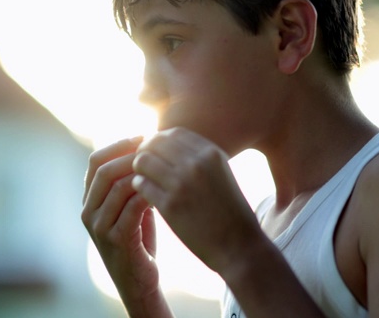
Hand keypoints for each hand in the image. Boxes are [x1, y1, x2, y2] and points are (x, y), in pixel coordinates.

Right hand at [82, 137, 167, 315]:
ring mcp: (99, 227)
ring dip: (144, 172)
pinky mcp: (116, 239)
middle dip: (131, 154)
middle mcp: (88, 211)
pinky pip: (132, 208)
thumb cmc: (138, 237)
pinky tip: (166, 188)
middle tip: (156, 146)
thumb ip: (131, 181)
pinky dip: (150, 194)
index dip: (119, 144)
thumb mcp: (131, 205)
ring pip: (118, 186)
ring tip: (165, 165)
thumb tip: (146, 146)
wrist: (139, 278)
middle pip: (103, 169)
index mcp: (89, 199)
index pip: (96, 160)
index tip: (144, 135)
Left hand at [132, 127, 262, 274]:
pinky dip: (140, 187)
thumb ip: (200, 157)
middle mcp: (196, 163)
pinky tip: (147, 195)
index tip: (157, 151)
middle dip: (146, 152)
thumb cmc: (230, 211)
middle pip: (155, 143)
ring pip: (143, 162)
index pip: (174, 133)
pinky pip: (141, 185)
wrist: (239, 246)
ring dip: (140, 170)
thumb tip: (170, 144)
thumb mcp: (222, 174)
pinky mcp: (170, 206)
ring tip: (145, 180)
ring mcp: (182, 184)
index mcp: (211, 153)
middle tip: (144, 167)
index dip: (161, 140)